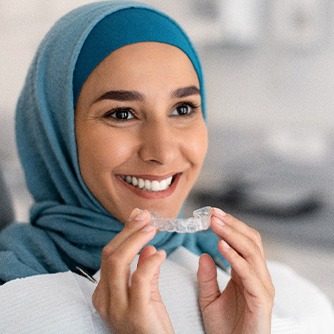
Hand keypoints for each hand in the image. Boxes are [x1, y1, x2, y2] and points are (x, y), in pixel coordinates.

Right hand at [92, 209, 173, 333]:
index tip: (138, 217)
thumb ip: (144, 270)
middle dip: (129, 231)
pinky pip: (139, 278)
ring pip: (118, 262)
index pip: (109, 255)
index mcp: (104, 293)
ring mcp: (118, 308)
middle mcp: (105, 299)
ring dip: (136, 239)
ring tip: (152, 229)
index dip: (124, 233)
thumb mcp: (145, 294)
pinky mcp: (136, 313)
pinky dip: (150, 262)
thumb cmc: (152, 324)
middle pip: (110, 255)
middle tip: (146, 217)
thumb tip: (147, 246)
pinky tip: (162, 254)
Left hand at [197, 208, 273, 333]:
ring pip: (251, 251)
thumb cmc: (225, 329)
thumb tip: (204, 255)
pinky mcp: (261, 299)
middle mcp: (257, 275)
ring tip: (215, 223)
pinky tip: (221, 246)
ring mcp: (262, 286)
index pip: (242, 241)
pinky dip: (235, 257)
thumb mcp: (209, 299)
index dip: (229, 226)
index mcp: (246, 273)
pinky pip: (249, 272)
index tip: (211, 214)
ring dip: (232, 234)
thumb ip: (206, 277)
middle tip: (213, 213)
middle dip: (231, 224)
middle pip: (250, 240)